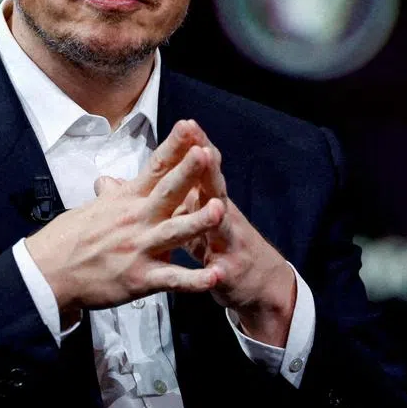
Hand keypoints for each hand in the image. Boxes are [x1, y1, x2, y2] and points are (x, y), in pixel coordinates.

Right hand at [24, 120, 225, 325]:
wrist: (48, 273)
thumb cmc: (67, 240)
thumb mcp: (90, 209)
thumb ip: (109, 196)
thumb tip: (108, 182)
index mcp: (126, 200)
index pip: (154, 167)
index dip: (174, 146)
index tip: (190, 126)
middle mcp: (136, 219)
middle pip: (167, 192)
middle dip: (188, 172)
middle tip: (206, 153)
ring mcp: (139, 248)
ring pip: (175, 232)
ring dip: (198, 221)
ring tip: (220, 210)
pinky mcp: (141, 278)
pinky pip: (172, 279)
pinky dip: (195, 279)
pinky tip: (216, 275)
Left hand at [174, 121, 296, 346]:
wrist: (260, 283)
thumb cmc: (219, 243)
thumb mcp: (196, 215)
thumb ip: (174, 195)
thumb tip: (147, 175)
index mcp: (207, 200)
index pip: (200, 169)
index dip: (194, 148)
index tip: (186, 124)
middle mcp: (222, 216)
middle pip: (214, 188)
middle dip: (208, 169)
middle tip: (202, 148)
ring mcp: (228, 243)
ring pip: (223, 226)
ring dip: (217, 216)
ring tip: (214, 205)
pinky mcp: (229, 272)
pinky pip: (222, 272)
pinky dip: (216, 272)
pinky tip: (214, 270)